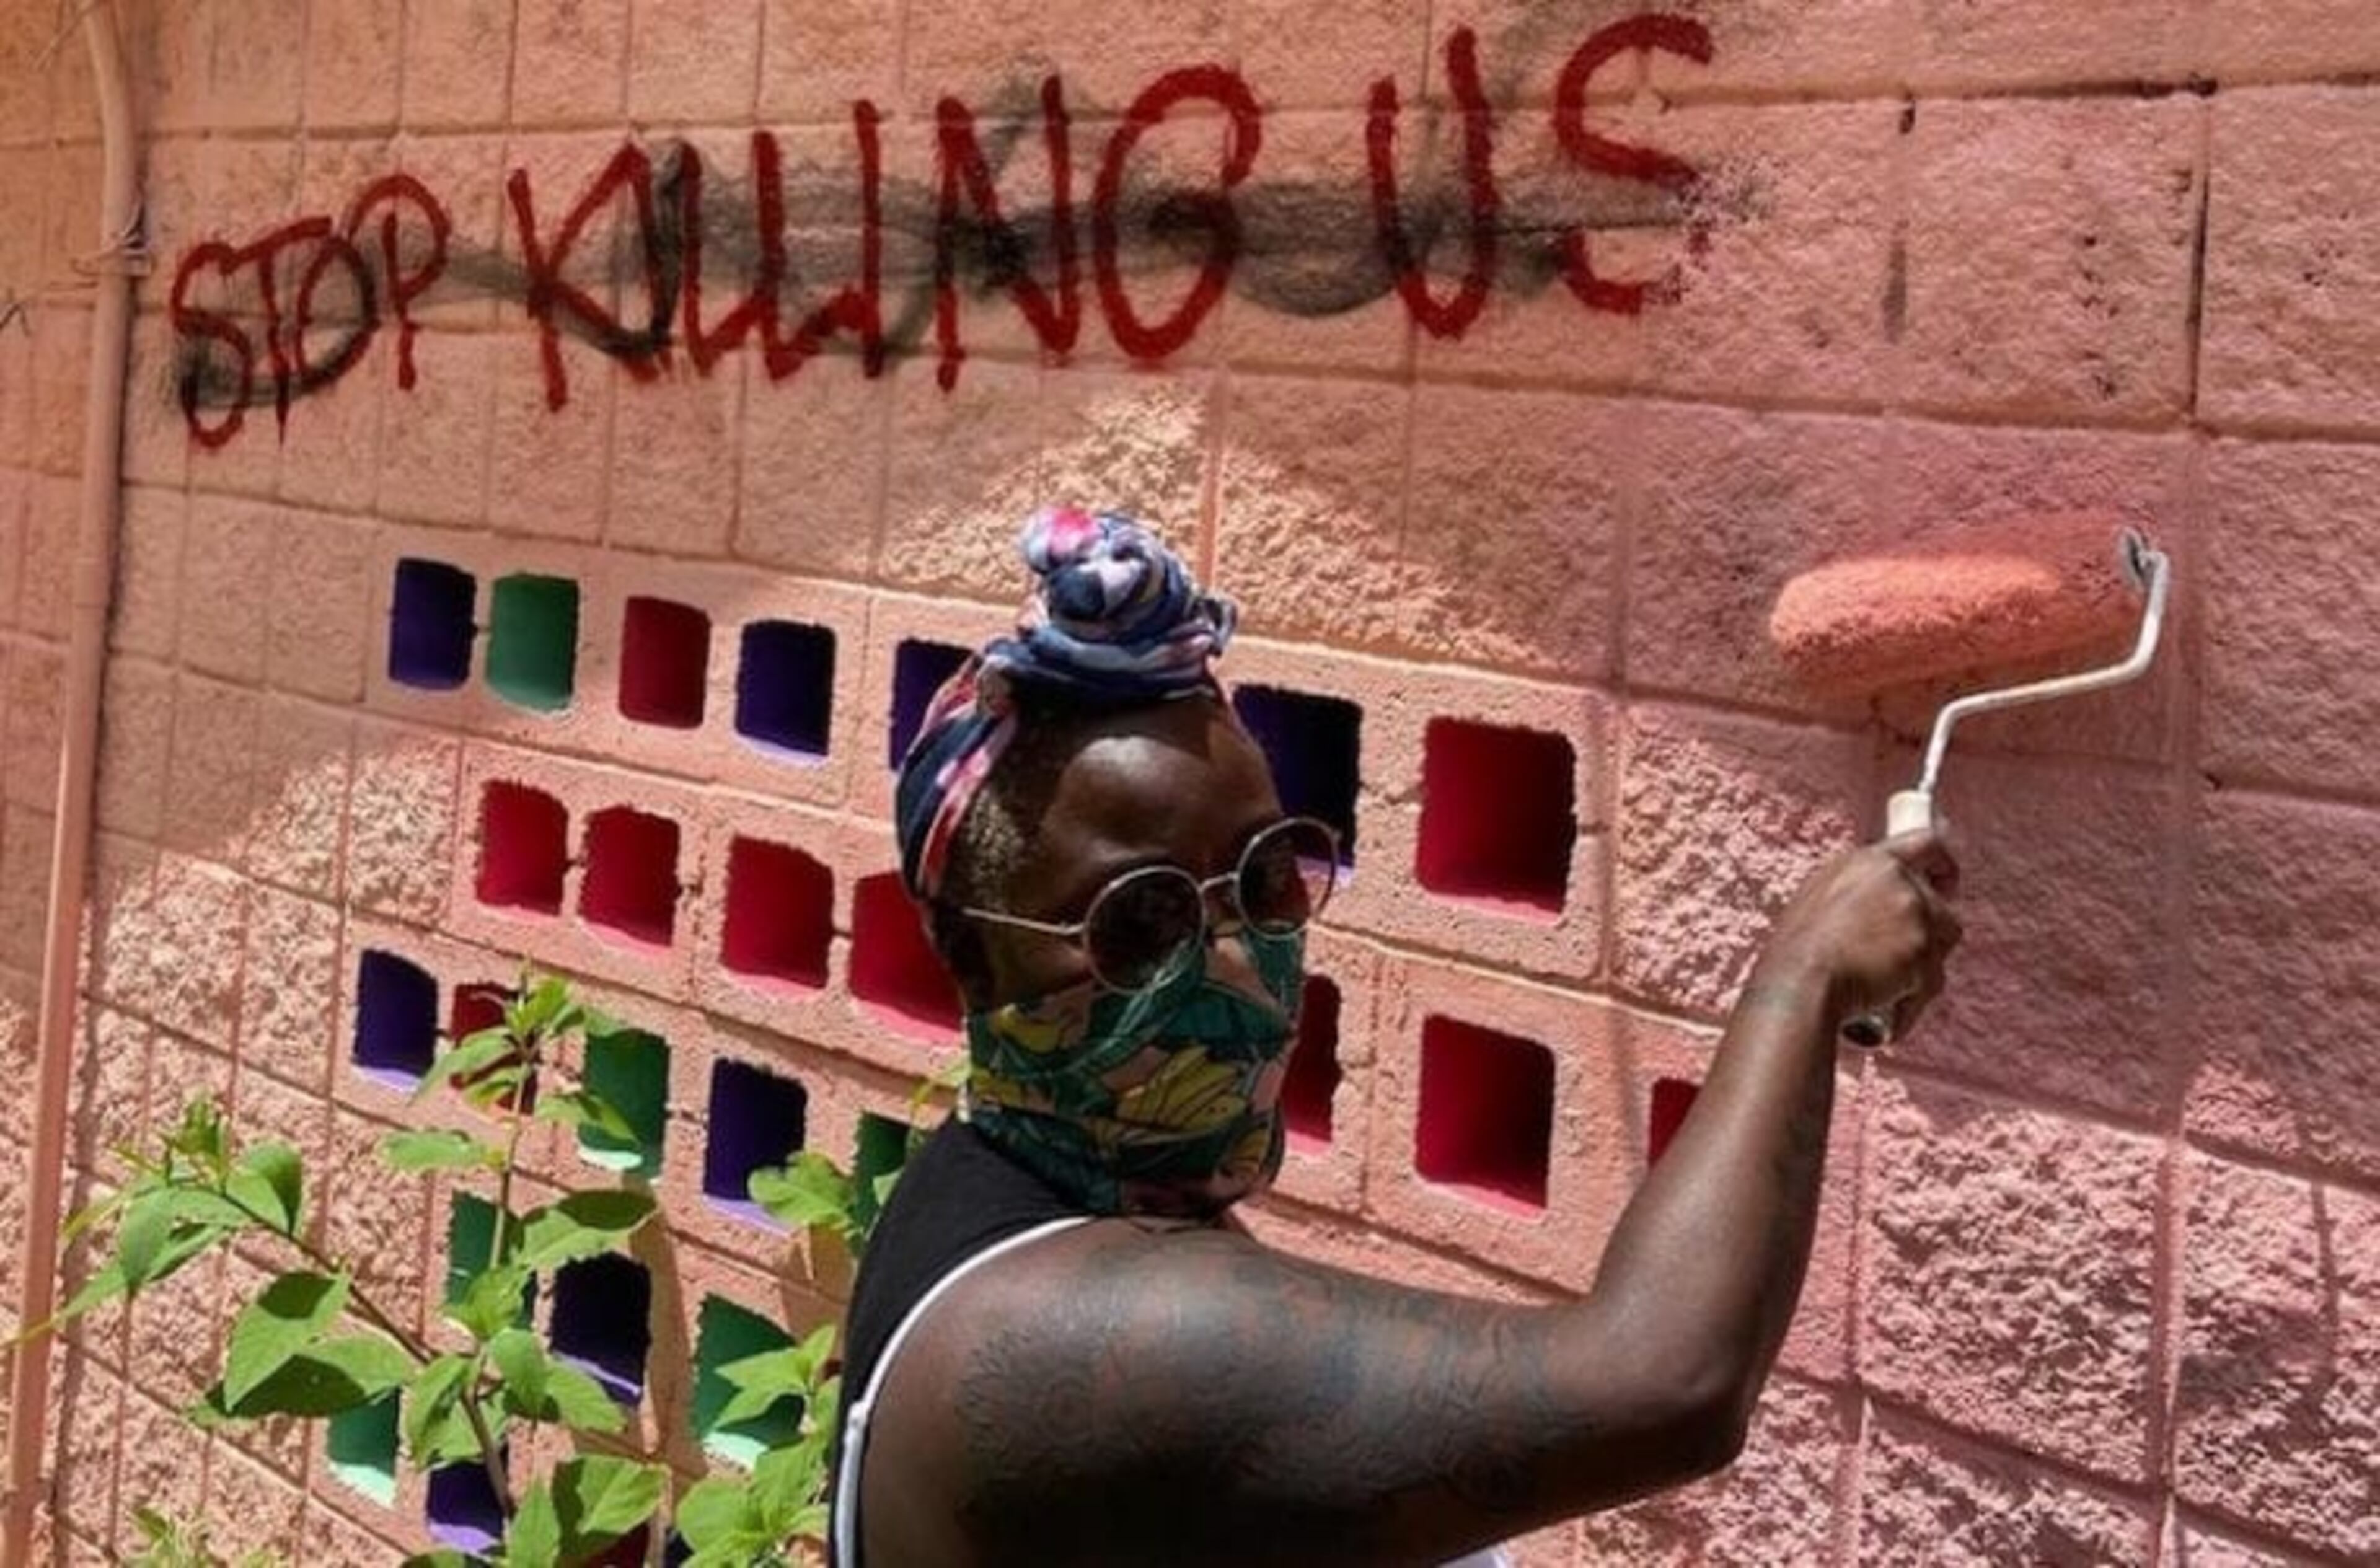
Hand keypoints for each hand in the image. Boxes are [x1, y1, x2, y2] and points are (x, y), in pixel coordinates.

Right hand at [1760, 832, 1962, 1037]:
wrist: (1800, 981)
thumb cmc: (1798, 950)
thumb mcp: (1821, 897)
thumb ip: (1861, 891)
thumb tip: (1879, 905)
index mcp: (1869, 861)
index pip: (1926, 843)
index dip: (1942, 866)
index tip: (1945, 886)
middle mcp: (1898, 880)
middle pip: (1940, 907)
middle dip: (1927, 936)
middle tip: (1902, 960)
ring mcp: (1915, 914)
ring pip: (1943, 943)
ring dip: (1922, 967)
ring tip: (1887, 987)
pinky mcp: (1925, 951)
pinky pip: (1933, 981)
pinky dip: (1912, 999)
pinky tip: (1886, 1010)